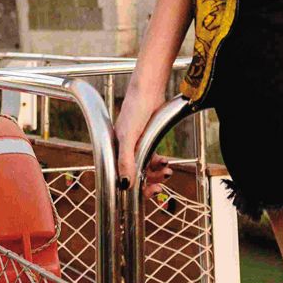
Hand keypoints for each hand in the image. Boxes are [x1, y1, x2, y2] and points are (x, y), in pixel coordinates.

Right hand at [113, 86, 174, 200]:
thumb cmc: (135, 109)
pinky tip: (165, 162)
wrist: (148, 91)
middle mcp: (124, 150)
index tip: (149, 192)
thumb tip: (125, 184)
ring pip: (144, 168)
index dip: (134, 189)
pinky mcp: (146, 141)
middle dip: (147, 183)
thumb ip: (126, 160)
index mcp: (115, 151)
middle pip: (134, 176)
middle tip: (160, 187)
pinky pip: (151, 159)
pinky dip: (159, 163)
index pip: (121, 177)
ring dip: (155, 174)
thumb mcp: (129, 136)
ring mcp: (135, 146)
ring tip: (166, 172)